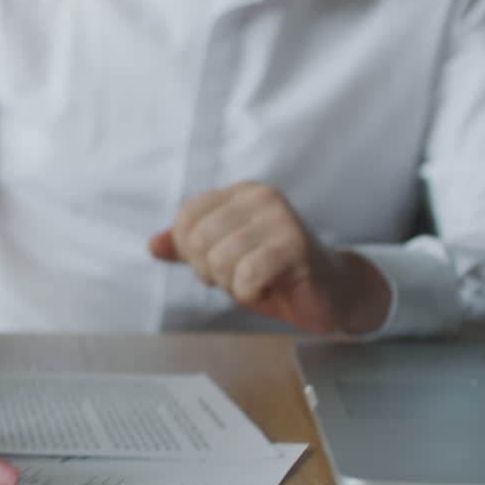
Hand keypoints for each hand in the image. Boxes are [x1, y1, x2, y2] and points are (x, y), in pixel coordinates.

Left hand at [147, 182, 389, 333]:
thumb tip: (153, 245)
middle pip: (198, 239)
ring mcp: (279, 217)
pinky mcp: (294, 244)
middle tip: (239, 276)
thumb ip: (188, 248)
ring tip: (256, 279)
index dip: (190, 251)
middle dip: (210, 271)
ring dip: (232, 283)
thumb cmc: (276, 272)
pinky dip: (251, 291)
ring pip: (219, 259)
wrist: (332, 291)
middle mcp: (259, 196)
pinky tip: (269, 286)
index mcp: (240, 193)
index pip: (185, 218)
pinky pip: (247, 274)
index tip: (218, 262)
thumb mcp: (224, 257)